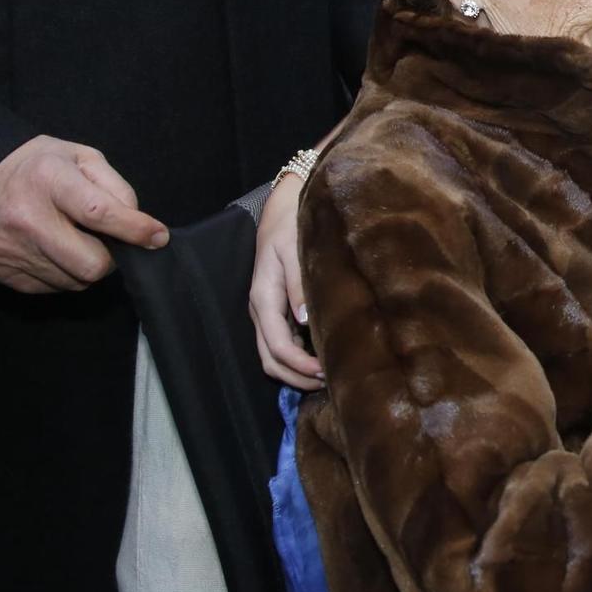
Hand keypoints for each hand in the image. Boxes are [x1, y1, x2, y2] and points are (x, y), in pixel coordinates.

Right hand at [0, 135, 167, 293]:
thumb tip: (137, 221)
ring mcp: (8, 248)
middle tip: (107, 242)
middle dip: (110, 257)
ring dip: (85, 267)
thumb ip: (113, 186)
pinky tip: (53, 251)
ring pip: (72, 281)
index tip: (157, 237)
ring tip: (75, 242)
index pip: (100, 214)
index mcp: (49, 180)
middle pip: (90, 264)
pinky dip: (61, 274)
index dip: (135, 230)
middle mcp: (26, 218)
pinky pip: (47, 287)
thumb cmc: (34, 164)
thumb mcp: (78, 157)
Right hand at [250, 171, 321, 388]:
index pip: (277, 347)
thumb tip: (305, 322)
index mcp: (264, 298)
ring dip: (295, 372)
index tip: (326, 372)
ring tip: (327, 376)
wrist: (283, 209)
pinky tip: (320, 357)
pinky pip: (280, 343)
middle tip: (330, 382)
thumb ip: (299, 286)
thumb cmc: (291, 226)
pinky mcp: (275, 309)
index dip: (300, 366)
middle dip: (296, 377)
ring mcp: (266, 312)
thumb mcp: (295, 251)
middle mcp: (261, 310)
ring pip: (272, 356)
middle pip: (270, 360)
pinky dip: (296, 358)